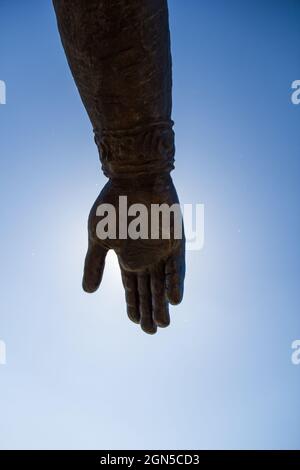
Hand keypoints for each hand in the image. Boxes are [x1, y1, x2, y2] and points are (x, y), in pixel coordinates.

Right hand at [82, 174, 184, 333]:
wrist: (133, 179)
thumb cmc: (113, 206)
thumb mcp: (99, 239)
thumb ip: (94, 264)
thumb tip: (88, 292)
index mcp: (128, 257)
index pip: (132, 287)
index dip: (133, 304)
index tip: (135, 323)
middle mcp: (146, 257)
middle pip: (149, 290)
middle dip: (149, 310)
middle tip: (152, 332)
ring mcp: (162, 250)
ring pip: (163, 283)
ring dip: (163, 303)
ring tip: (164, 324)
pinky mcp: (175, 241)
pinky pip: (176, 266)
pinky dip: (175, 282)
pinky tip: (174, 299)